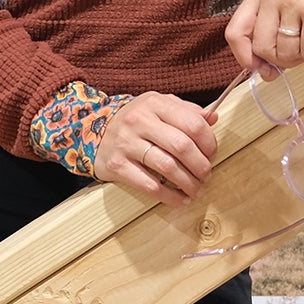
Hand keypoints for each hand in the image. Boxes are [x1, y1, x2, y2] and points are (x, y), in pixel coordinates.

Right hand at [96, 91, 218, 207]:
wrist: (91, 130)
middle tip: (207, 175)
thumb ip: (186, 110)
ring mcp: (126, 143)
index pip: (193, 124)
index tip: (212, 155)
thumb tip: (213, 117)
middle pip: (182, 146)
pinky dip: (170, 196)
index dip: (209, 143)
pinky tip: (179, 199)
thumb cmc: (134, 121)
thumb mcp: (158, 106)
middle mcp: (139, 121)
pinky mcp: (117, 166)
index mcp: (155, 104)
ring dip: (188, 183)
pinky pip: (150, 185)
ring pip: (168, 167)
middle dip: (201, 166)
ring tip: (196, 189)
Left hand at [225, 0, 303, 77]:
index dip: (244, 57)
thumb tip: (266, 73)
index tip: (259, 68)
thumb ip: (273, 33)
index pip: (235, 32)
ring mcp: (294, 2)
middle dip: (282, 59)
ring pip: (286, 52)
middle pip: (262, 48)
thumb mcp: (288, 1)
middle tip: (300, 50)